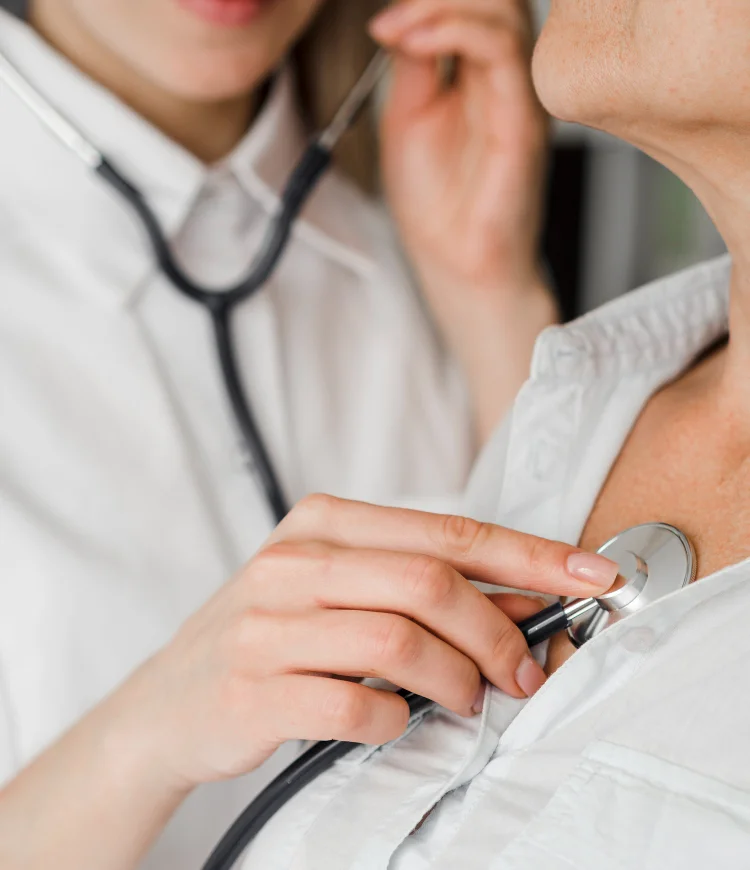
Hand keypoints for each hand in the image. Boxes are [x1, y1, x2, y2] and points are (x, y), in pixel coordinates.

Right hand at [119, 496, 617, 790]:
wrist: (169, 702)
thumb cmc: (273, 637)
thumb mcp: (338, 591)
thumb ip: (419, 584)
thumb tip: (523, 598)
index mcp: (322, 522)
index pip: (446, 531)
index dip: (528, 554)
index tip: (592, 575)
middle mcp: (293, 561)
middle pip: (429, 580)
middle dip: (499, 630)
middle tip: (525, 670)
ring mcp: (268, 623)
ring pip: (399, 639)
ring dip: (456, 679)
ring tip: (469, 700)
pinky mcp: (253, 688)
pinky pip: (354, 704)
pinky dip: (394, 719)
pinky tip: (393, 721)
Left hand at [370, 1, 554, 438]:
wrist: (457, 265)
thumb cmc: (438, 206)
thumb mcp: (407, 117)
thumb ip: (412, 61)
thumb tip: (400, 13)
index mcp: (480, 73)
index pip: (471, 4)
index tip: (381, 15)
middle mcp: (507, 77)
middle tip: (391, 15)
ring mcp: (519, 94)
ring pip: (503, 12)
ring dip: (442, 5)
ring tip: (395, 24)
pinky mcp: (524, 119)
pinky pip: (503, 52)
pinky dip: (455, 31)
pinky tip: (411, 39)